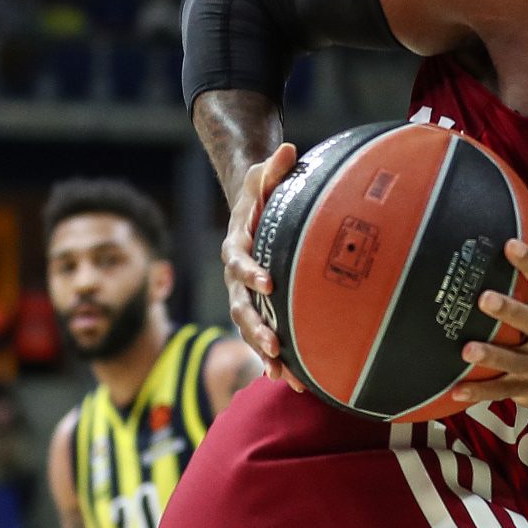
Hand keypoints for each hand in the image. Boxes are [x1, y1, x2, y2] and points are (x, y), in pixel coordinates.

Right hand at [222, 142, 300, 385]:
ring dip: (264, 352)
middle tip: (274, 344)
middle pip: (239, 306)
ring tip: (283, 374)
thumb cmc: (262, 193)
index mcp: (236, 245)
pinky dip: (274, 358)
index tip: (267, 282)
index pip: (239, 260)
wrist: (251, 212)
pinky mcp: (258, 308)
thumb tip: (288, 147)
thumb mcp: (264, 177)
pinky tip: (292, 380)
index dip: (250, 271)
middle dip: (256, 327)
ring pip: (249, 329)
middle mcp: (235, 276)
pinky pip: (263, 336)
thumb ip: (273, 167)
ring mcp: (243, 296)